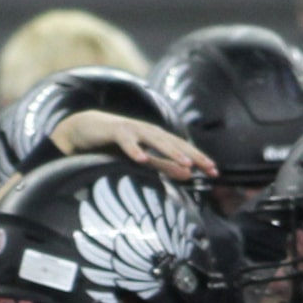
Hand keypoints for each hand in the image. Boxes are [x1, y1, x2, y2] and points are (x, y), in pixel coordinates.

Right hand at [50, 111, 216, 183]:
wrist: (86, 128)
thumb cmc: (116, 144)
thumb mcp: (143, 157)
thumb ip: (164, 165)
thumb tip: (188, 174)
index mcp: (157, 137)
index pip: (182, 148)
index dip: (199, 158)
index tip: (215, 172)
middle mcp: (149, 131)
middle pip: (174, 142)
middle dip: (192, 154)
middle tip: (208, 167)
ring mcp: (132, 129)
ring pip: (155, 140)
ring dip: (170, 151)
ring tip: (185, 163)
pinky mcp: (114, 130)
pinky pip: (126, 141)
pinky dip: (134, 149)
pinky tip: (141, 159)